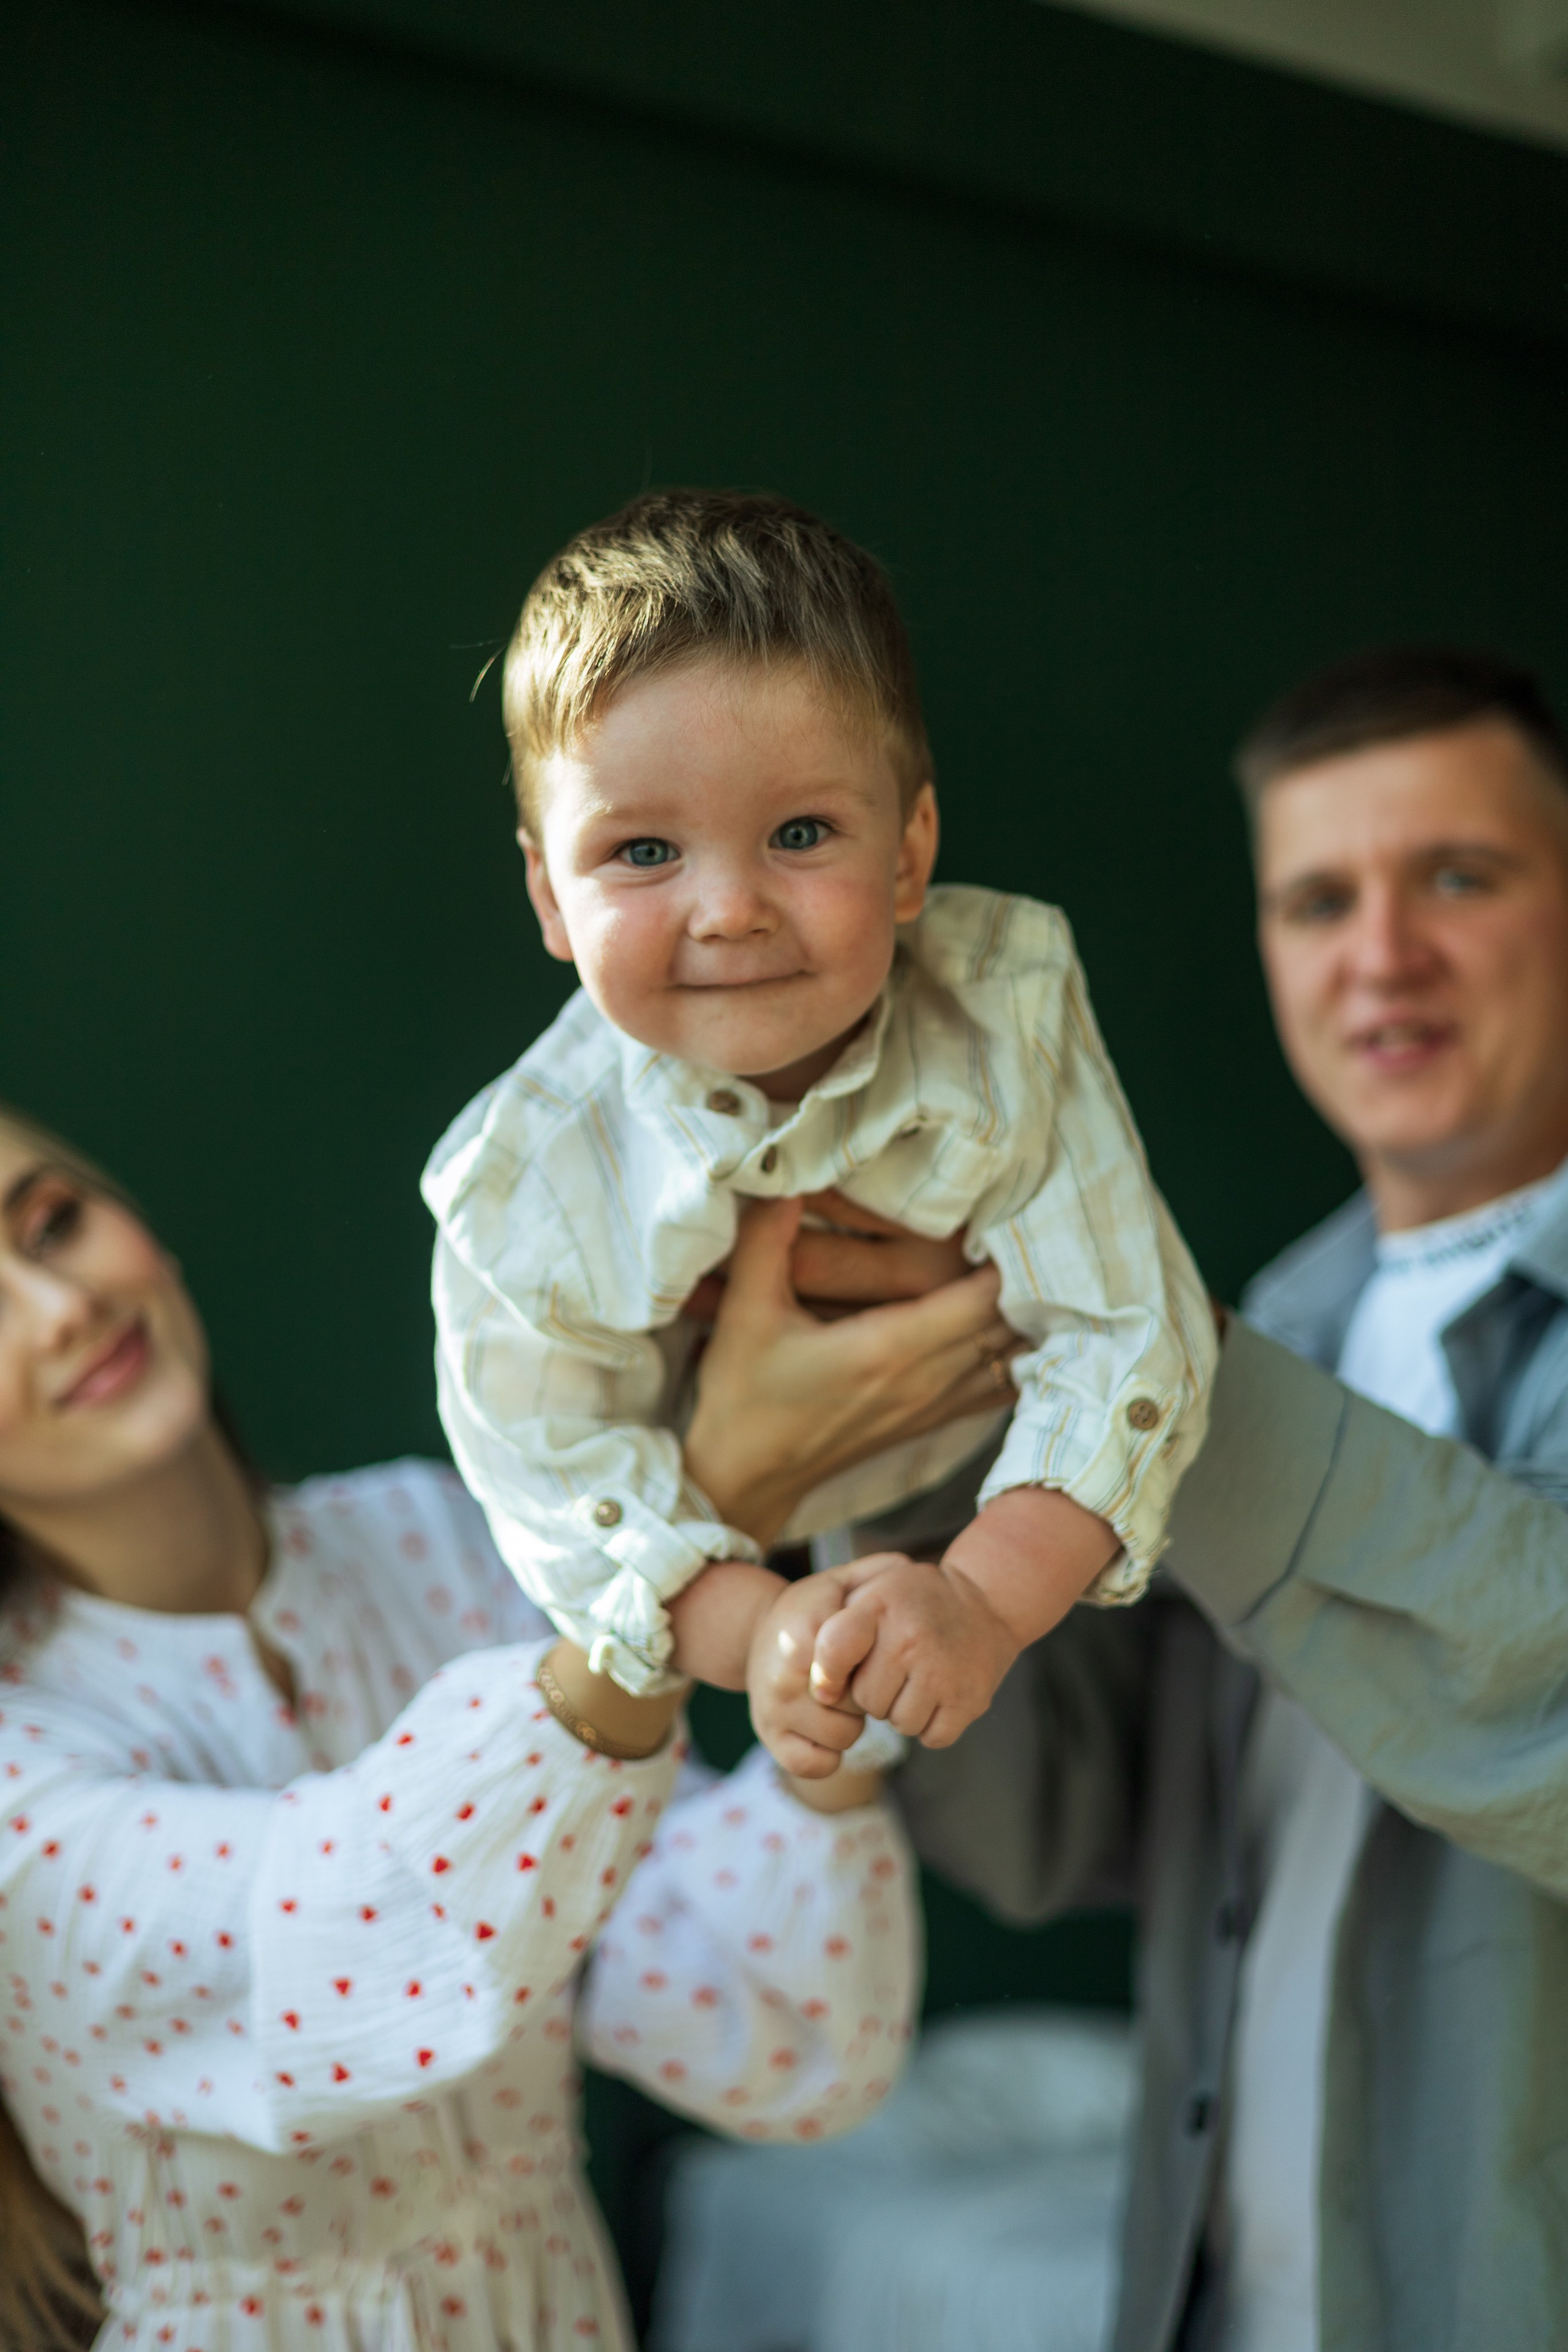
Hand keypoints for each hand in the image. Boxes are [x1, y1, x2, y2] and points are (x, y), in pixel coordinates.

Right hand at [684, 1198, 1022, 1548]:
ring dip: (1027, 1315)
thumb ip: (766, 1239)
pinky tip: (1023, 1327)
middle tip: (1034, 1222)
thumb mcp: (745, 1313)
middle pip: (1008, 1323)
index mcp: (889, 1349)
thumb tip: (783, 1176)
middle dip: (1028, 1275)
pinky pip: (999, 1386)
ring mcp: (933, 1406)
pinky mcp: (930, 1421)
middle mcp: (925, 1380)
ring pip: (1011, 1356)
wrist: (745, 1478)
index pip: (982, 1298)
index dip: (1008, 1256)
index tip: (1014, 1209)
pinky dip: (1016, 1355)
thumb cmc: (743, 1396)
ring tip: (1037, 1266)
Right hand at [747, 1570, 870, 1778]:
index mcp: (807, 1635)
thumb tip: (910, 1568)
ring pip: (846, 1737)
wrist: (754, 1633)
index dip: (879, 1662)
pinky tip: (825, 1730)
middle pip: (861, 1705)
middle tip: (854, 1676)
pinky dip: (828, 1754)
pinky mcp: (768, 1737)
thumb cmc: (809, 1609)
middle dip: (868, 1693)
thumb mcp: (839, 1581)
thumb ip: (877, 1571)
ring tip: (840, 1700)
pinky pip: (816, 1764)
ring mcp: (774, 1711)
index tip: (868, 1652)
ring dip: (851, 1723)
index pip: (868, 1667)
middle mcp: (786, 1676)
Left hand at [809, 1551, 1022, 1749]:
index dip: (825, 1675)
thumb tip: (819, 1691)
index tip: (829, 1685)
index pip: (834, 1650)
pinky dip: (932, 1725)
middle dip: (873, 1693)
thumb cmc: (913, 1603)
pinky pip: (932, 1737)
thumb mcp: (873, 1592)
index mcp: (881, 1607)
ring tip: (916, 1680)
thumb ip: (836, 1628)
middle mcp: (912, 1639)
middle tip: (894, 1670)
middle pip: (865, 1700)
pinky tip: (937, 1696)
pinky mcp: (970, 1700)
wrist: (985, 1603)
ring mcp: (943, 1672)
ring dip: (902, 1711)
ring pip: (899, 1723)